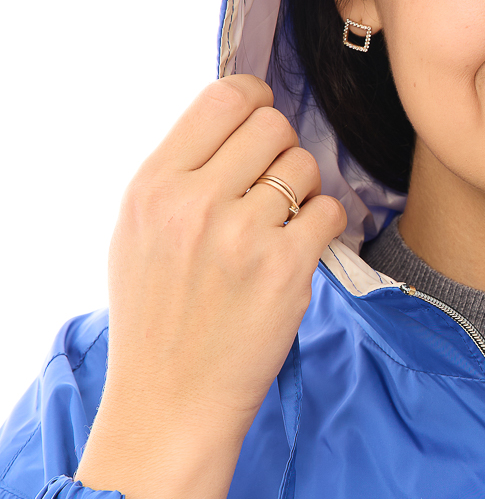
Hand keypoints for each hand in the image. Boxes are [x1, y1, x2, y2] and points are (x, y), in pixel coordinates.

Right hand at [76, 75, 346, 498]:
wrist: (172, 400)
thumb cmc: (159, 318)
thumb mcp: (139, 234)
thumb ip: (182, 175)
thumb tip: (237, 121)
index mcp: (152, 188)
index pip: (222, 98)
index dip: (256, 100)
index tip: (263, 119)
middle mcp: (194, 204)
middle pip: (273, 126)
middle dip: (282, 151)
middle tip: (274, 188)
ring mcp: (242, 235)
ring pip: (306, 167)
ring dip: (305, 192)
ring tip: (282, 227)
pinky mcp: (287, 268)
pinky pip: (330, 211)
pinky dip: (325, 225)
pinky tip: (302, 250)